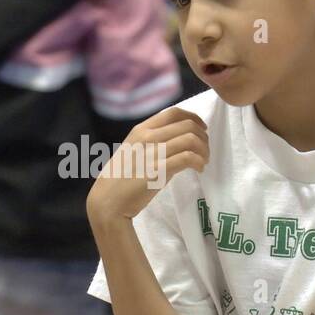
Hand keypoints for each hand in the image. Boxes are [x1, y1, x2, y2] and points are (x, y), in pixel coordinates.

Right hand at [87, 108, 208, 224]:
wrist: (108, 201)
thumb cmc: (121, 178)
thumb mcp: (134, 151)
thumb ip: (153, 143)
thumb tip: (178, 141)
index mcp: (141, 129)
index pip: (173, 113)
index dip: (194, 118)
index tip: (202, 129)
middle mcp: (148, 137)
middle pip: (187, 125)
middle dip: (203, 137)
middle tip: (205, 151)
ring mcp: (153, 153)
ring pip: (191, 140)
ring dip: (204, 150)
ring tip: (204, 161)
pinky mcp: (159, 170)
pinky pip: (188, 158)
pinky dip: (199, 162)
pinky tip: (199, 169)